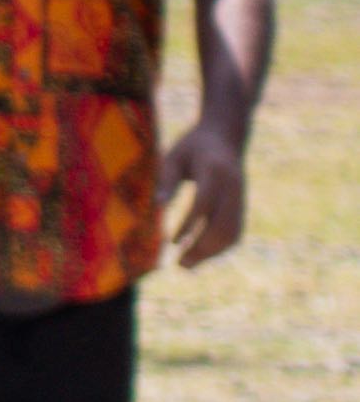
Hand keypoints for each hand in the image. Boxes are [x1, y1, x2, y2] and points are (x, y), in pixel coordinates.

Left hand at [162, 122, 250, 269]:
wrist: (225, 137)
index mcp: (214, 170)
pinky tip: (199, 255)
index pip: (203, 202)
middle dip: (201, 246)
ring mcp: (241, 197)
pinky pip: (235, 232)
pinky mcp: (242, 205)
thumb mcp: (174, 156)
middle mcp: (233, 186)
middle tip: (178, 264)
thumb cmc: (192, 147)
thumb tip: (158, 206)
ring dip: (210, 252)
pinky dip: (218, 248)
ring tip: (185, 264)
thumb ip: (167, 179)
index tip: (170, 242)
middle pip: (222, 223)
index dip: (188, 225)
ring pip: (232, 231)